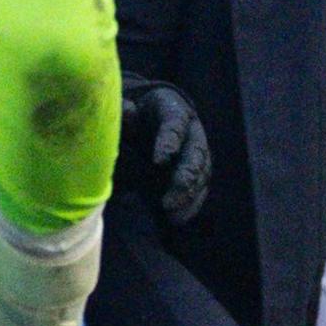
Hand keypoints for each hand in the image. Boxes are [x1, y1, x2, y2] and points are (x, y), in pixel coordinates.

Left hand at [122, 77, 210, 224]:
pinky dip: (191, 204)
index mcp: (173, 107)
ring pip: (202, 173)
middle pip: (195, 152)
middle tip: (168, 200)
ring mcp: (197, 150)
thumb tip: (129, 112)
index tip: (158, 161)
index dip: (169, 141)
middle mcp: (192, 129)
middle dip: (184, 176)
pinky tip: (178, 218)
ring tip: (171, 214)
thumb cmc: (132, 112)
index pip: (175, 123)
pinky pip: (200, 187)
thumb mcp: (125, 107)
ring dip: (189, 195)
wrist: (146, 116)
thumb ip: (124, 112)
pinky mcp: (198, 169)